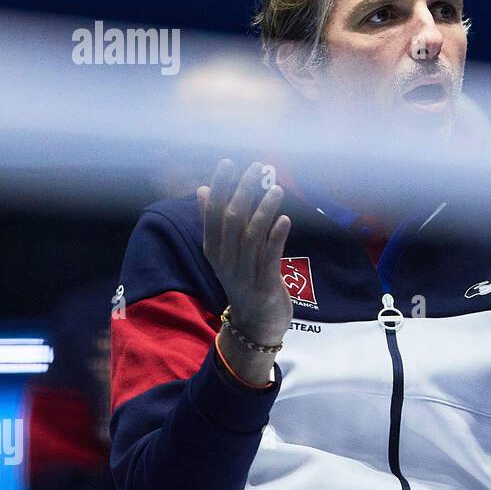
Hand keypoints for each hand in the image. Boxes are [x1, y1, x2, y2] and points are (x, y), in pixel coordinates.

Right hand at [197, 159, 292, 350]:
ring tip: (276, 188)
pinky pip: (270, 258)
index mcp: (214, 249)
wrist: (254, 326)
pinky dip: (277, 237)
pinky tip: (285, 219)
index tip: (228, 163)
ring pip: (251, 236)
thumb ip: (215, 222)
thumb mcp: (225, 253)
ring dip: (264, 210)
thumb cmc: (243, 281)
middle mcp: (225, 260)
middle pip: (231, 220)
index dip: (220, 187)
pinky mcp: (265, 285)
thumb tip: (204, 190)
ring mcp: (244, 273)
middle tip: (256, 168)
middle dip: (243, 191)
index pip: (212, 213)